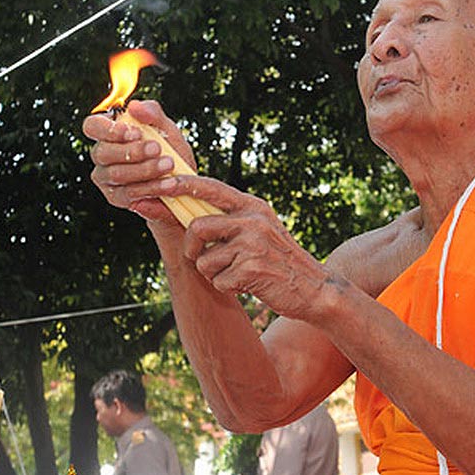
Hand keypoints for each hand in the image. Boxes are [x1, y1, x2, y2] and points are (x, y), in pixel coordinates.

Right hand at [83, 100, 195, 225]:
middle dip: (132, 151)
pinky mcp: (117, 198)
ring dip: (145, 169)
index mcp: (109, 133)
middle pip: (102, 152)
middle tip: (157, 148)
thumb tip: (134, 106)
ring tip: (169, 165)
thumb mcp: (167, 129)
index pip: (93, 126)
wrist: (183, 182)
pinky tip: (169, 184)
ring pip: (116, 174)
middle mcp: (102, 156)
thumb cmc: (170, 150)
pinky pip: (129, 194)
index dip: (109, 129)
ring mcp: (107, 179)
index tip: (135, 132)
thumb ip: (152, 114)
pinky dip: (151, 188)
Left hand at [158, 175, 336, 320]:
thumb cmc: (280, 261)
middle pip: (197, 227)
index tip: (161, 187)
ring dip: (214, 274)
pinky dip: (228, 288)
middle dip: (191, 248)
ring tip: (238, 274)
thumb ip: (233, 219)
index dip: (182, 186)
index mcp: (253, 206)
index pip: (210, 189)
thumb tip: (191, 216)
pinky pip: (218, 281)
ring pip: (205, 260)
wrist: (314, 288)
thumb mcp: (261, 230)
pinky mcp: (251, 269)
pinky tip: (249, 285)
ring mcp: (253, 244)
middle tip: (200, 257)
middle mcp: (253, 220)